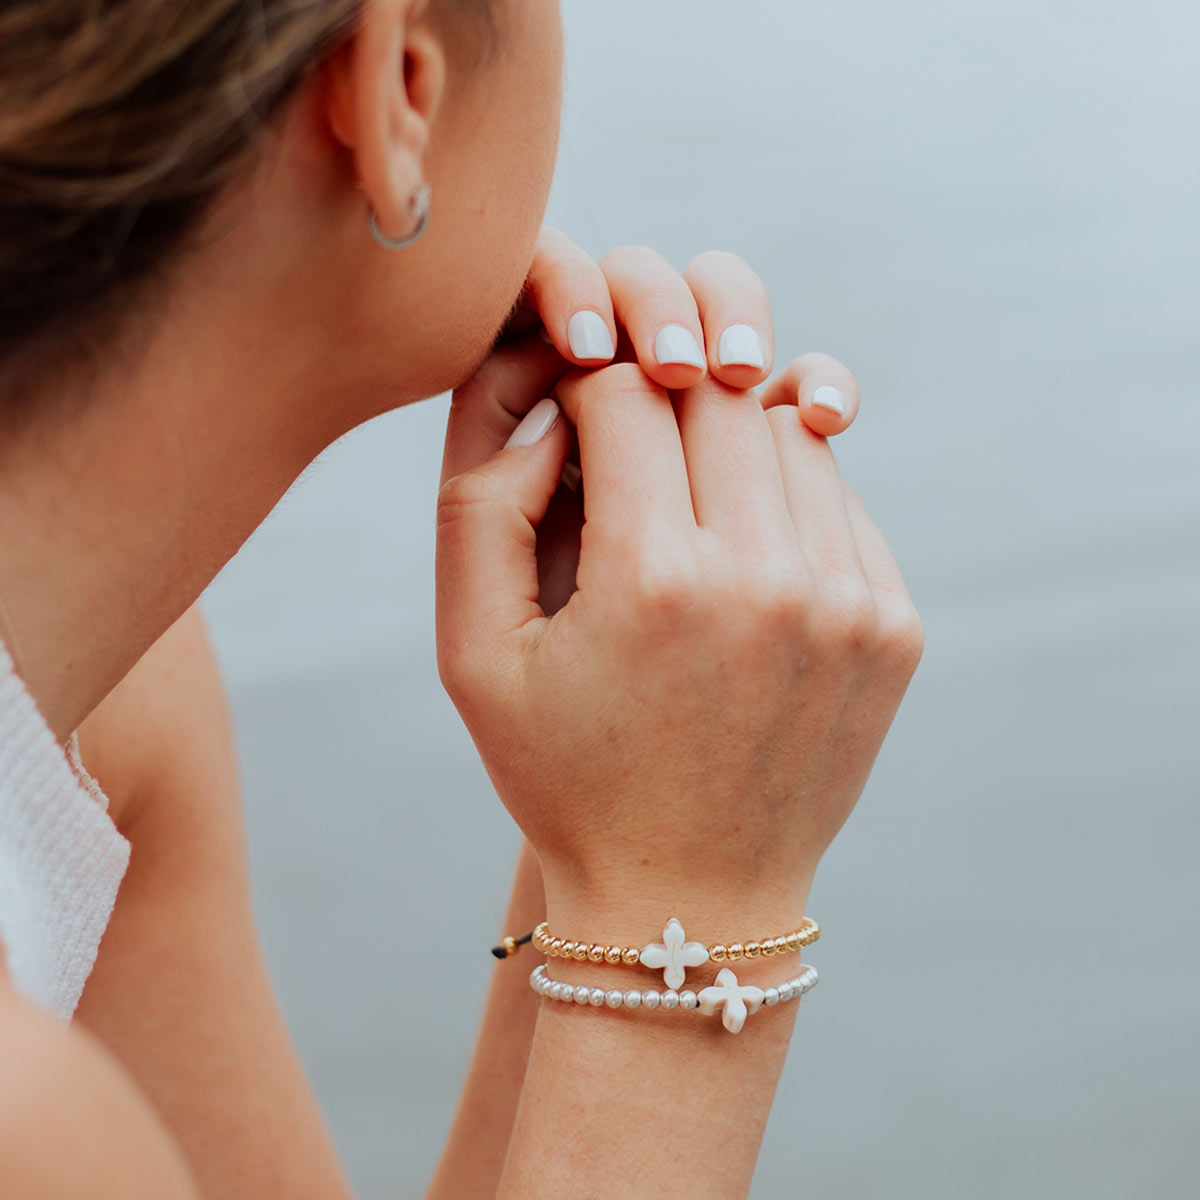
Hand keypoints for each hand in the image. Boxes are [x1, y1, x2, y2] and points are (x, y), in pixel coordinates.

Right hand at [437, 254, 921, 932]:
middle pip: (717, 394)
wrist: (686, 900)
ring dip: (728, 438)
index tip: (572, 408)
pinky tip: (741, 546)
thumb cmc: (564, 776)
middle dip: (662, 391)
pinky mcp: (894, 627)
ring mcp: (847, 602)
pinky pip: (839, 502)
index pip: (624, 392)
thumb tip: (552, 406)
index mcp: (651, 580)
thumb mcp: (473, 656)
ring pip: (789, 435)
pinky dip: (787, 495)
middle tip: (628, 434)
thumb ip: (481, 508)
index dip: (585, 382)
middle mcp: (765, 580)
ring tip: (683, 499)